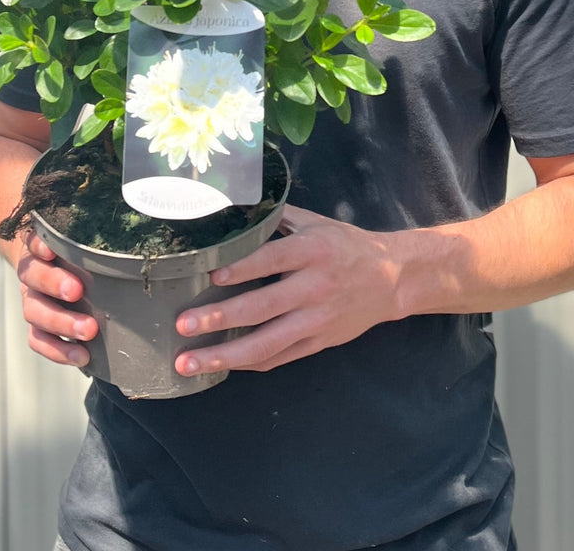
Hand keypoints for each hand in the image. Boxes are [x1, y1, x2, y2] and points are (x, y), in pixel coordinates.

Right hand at [16, 232, 98, 366]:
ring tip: (88, 330)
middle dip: (53, 284)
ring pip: (34, 311)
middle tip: (76, 291)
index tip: (52, 249)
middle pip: (33, 276)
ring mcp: (32, 298)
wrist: (56, 268)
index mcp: (42, 245)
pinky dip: (58, 350)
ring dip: (61, 322)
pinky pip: (38, 340)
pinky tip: (81, 355)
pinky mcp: (36, 324)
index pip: (34, 240)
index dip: (40, 245)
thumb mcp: (82, 239)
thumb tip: (130, 235)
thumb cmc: (76, 251)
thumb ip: (97, 239)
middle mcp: (33, 271)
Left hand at [173, 205, 403, 376]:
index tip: (211, 276)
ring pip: (267, 343)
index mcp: (313, 251)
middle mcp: (315, 287)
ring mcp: (317, 320)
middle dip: (219, 318)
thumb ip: (278, 218)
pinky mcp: (319, 343)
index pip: (272, 260)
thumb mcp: (316, 223)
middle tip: (183, 325)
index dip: (241, 268)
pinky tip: (221, 365)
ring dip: (225, 355)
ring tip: (189, 362)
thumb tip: (233, 207)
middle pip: (262, 307)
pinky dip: (248, 363)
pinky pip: (280, 358)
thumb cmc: (344, 245)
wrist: (390, 278)